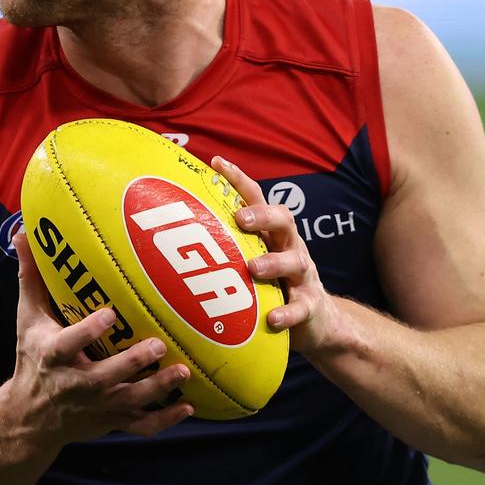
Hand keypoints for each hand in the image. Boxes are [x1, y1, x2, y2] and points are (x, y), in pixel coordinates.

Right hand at [13, 233, 192, 442]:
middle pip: (106, 377)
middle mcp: (76, 385)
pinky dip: (165, 420)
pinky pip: (141, 427)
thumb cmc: (33, 359)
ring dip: (158, 389)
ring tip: (182, 371)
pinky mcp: (111, 422)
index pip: (68, 344)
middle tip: (158, 345)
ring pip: (130, 401)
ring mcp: (96, 407)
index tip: (110, 314)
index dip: (89, 331)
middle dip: (133, 363)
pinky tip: (189, 406)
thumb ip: (31, 277)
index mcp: (53, 356)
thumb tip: (24, 232)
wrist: (29, 418)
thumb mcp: (27, 320)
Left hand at [211, 157, 343, 356]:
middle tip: (240, 218)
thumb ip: (224, 249)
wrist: (318, 321)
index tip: (216, 163)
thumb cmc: (272, 285)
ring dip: (273, 263)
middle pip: (283, 219)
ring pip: (295, 261)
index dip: (239, 180)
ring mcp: (303, 276)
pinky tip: (271, 318)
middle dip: (262, 215)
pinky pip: (300, 308)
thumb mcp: (251, 261)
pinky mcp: (309, 306)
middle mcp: (289, 248)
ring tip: (253, 268)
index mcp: (271, 234)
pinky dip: (287, 313)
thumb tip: (167, 239)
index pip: (257, 199)